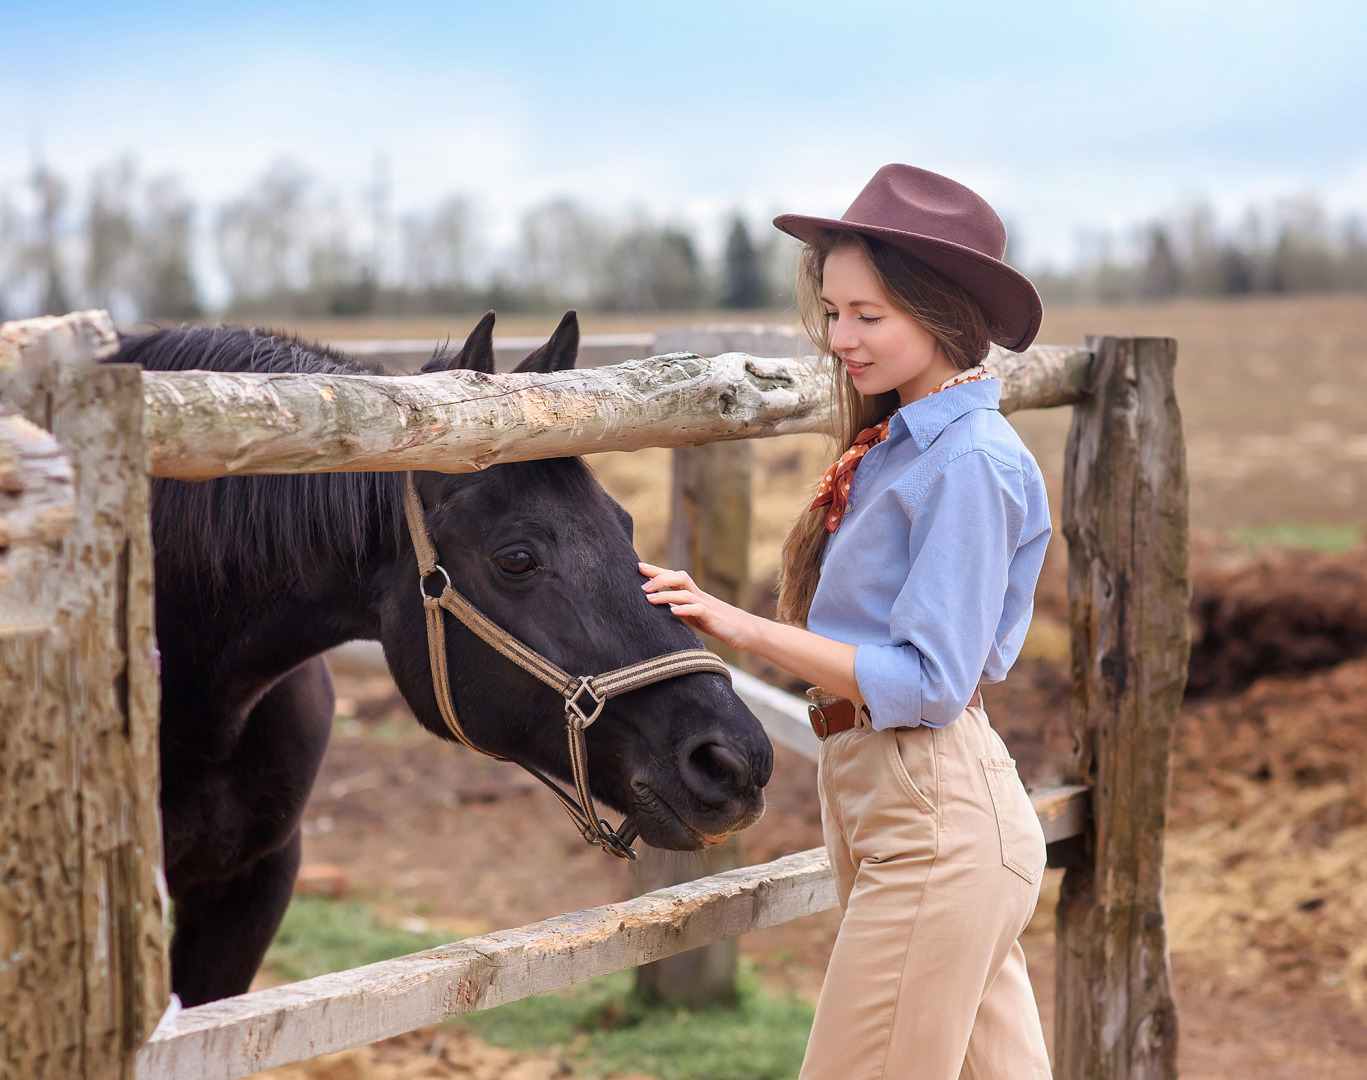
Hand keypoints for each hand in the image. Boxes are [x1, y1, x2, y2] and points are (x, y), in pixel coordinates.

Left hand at [638, 562, 755, 651]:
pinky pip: (698, 610)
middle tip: (642, 585)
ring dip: (666, 594)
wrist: (746, 630)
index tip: (639, 566)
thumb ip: (681, 610)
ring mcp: (706, 605)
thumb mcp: (696, 616)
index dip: (657, 571)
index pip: (674, 577)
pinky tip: (673, 612)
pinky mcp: (713, 617)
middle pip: (679, 577)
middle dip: (659, 578)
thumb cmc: (720, 624)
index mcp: (693, 595)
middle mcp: (699, 596)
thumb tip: (662, 609)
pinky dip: (685, 609)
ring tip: (649, 599)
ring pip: (685, 593)